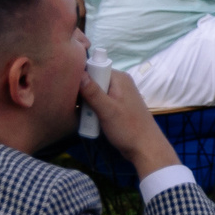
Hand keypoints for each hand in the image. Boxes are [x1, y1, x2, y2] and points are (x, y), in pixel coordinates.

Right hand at [82, 62, 175, 179]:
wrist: (144, 147)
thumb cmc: (127, 128)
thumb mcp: (107, 110)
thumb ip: (93, 92)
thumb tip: (79, 73)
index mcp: (119, 78)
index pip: (93, 67)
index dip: (80, 76)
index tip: (70, 89)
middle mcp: (120, 83)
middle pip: (92, 80)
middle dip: (82, 92)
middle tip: (77, 106)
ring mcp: (119, 95)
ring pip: (94, 93)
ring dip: (86, 103)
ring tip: (82, 114)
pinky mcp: (116, 106)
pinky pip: (99, 102)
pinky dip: (92, 109)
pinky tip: (88, 118)